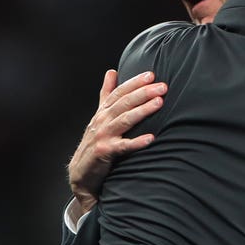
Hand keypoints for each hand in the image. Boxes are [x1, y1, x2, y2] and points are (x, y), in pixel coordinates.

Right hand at [68, 69, 166, 214]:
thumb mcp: (99, 116)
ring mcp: (103, 136)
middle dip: (143, 93)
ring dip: (143, 110)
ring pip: (125, 120)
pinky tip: (151, 139)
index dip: (135, 82)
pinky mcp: (105, 152)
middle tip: (162, 86)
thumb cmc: (94, 142)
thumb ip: (106, 94)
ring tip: (159, 103)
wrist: (81, 172)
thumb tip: (112, 71)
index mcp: (103, 112)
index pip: (120, 92)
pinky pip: (124, 146)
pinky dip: (137, 142)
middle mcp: (102, 121)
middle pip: (124, 103)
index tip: (151, 74)